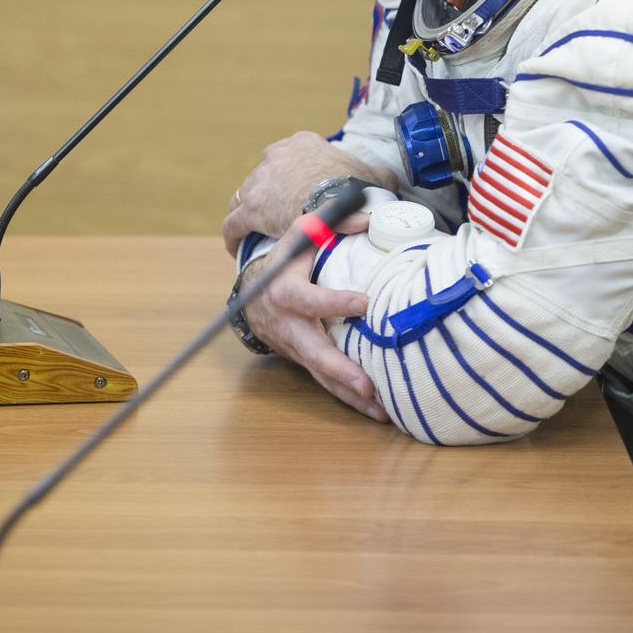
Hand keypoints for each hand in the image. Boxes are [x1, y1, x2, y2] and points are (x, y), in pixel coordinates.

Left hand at [223, 130, 396, 256]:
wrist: (335, 202)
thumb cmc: (353, 186)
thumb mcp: (372, 175)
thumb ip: (378, 175)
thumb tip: (391, 179)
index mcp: (303, 144)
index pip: (290, 155)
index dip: (292, 175)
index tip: (297, 191)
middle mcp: (276, 157)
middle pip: (266, 176)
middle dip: (269, 194)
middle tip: (280, 215)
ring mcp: (260, 182)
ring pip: (245, 198)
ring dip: (249, 214)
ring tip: (255, 232)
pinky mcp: (251, 208)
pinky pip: (234, 224)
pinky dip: (234, 236)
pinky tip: (237, 248)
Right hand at [238, 229, 389, 421]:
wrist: (253, 295)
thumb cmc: (285, 261)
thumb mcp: (302, 234)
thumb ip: (332, 223)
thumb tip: (369, 220)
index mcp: (286, 292)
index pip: (311, 300)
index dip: (335, 302)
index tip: (363, 303)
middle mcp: (289, 326)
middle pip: (314, 352)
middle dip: (340, 370)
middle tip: (367, 385)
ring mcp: (296, 348)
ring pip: (322, 375)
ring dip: (349, 395)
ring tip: (380, 409)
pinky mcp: (304, 361)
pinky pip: (326, 382)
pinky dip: (349, 399)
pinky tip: (375, 412)